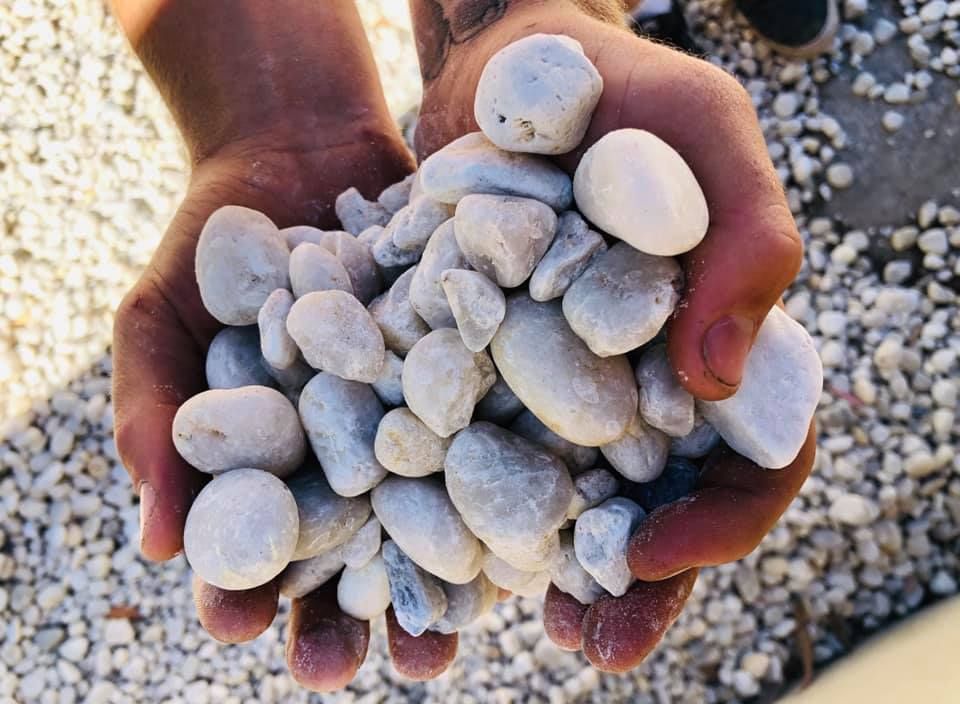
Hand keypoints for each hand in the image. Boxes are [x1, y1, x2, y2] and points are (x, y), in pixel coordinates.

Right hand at [110, 0, 459, 690]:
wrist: (297, 148)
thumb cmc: (212, 243)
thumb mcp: (161, 320)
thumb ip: (153, 418)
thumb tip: (157, 545)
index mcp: (272, 463)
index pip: (261, 551)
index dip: (254, 597)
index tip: (252, 635)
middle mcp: (352, 453)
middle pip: (362, 556)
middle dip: (374, 616)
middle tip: (396, 668)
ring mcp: (418, 414)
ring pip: (437, 510)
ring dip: (454, 574)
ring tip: (467, 630)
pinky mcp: (471, 367)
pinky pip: (494, 424)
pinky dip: (514, 467)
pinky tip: (538, 516)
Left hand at [410, 0, 813, 669]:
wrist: (507, 66)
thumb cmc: (621, 94)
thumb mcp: (704, 134)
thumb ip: (748, 242)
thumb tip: (723, 382)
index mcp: (720, 350)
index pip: (753, 464)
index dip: (718, 524)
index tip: (653, 553)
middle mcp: (645, 386)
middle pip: (658, 510)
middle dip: (631, 587)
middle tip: (588, 644)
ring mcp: (562, 387)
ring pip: (568, 503)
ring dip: (543, 574)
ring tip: (507, 627)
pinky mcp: (484, 373)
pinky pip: (477, 452)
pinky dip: (454, 505)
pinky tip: (419, 552)